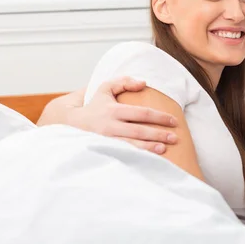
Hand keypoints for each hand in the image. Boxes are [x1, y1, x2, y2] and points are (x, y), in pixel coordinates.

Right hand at [40, 77, 178, 153]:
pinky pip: (123, 156)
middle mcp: (110, 126)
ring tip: (164, 150)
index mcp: (113, 110)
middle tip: (175, 138)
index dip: (159, 117)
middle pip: (139, 131)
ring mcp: (106, 141)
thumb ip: (124, 82)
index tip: (174, 121)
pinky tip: (148, 161)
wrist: (69, 124)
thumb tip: (144, 83)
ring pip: (131, 146)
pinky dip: (136, 159)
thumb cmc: (94, 105)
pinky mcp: (104, 152)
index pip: (142, 113)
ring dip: (149, 149)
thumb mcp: (105, 88)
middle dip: (158, 135)